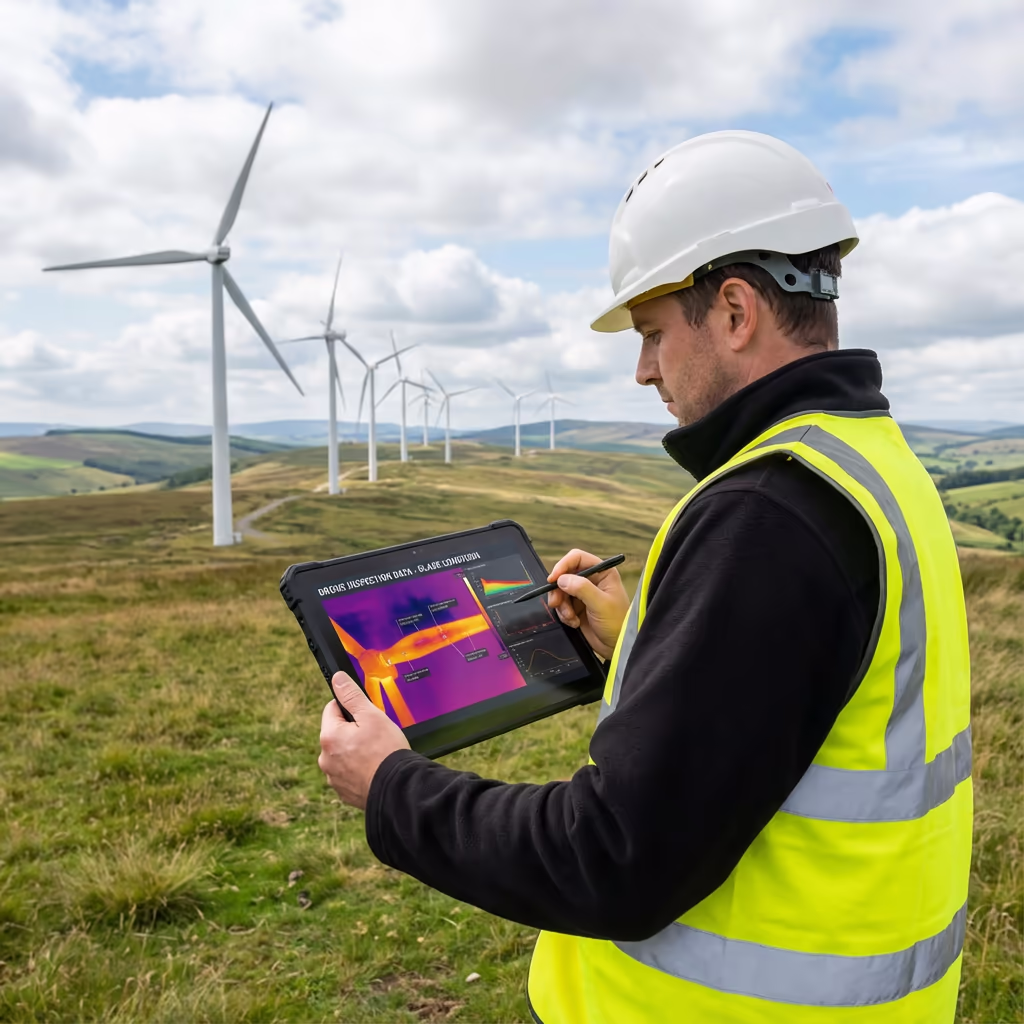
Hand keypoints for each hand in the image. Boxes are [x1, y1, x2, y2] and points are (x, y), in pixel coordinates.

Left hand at [318, 672, 409, 809]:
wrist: (397, 789)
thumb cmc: (386, 751)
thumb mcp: (371, 716)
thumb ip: (351, 695)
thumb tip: (337, 679)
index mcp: (329, 736)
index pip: (332, 709)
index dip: (350, 708)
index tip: (366, 715)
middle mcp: (325, 758)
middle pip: (337, 733)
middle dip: (353, 731)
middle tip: (375, 735)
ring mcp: (333, 777)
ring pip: (342, 754)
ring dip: (354, 751)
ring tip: (376, 754)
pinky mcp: (343, 792)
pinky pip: (348, 773)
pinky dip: (358, 769)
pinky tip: (374, 769)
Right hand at [545, 548, 628, 659]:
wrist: (616, 646)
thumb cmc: (617, 623)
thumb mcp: (601, 604)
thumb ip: (582, 588)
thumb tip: (562, 579)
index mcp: (602, 572)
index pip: (577, 558)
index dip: (563, 565)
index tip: (553, 579)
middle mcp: (591, 580)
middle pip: (565, 575)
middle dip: (559, 590)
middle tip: (556, 603)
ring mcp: (583, 594)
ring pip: (560, 591)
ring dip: (562, 605)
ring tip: (571, 618)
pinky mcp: (576, 607)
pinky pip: (561, 605)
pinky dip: (564, 614)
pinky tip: (574, 622)